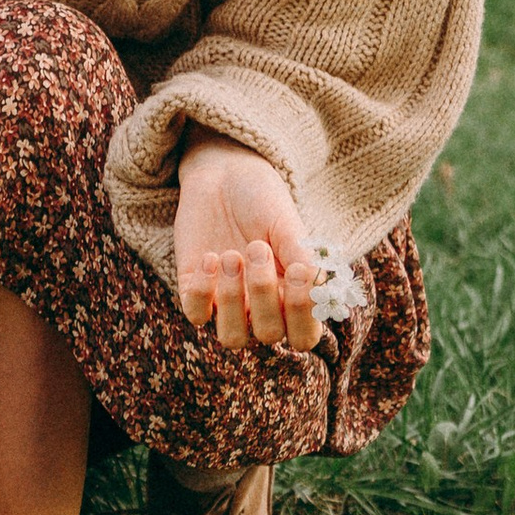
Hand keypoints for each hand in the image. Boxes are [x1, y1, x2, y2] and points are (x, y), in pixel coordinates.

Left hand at [174, 138, 319, 349]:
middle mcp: (261, 308)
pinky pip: (196, 314)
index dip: (302, 313)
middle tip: (256, 247)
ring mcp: (227, 304)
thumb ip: (303, 259)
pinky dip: (203, 291)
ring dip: (233, 299)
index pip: (304, 335)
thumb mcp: (287, 226)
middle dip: (264, 291)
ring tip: (231, 255)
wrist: (223, 176)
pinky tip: (210, 256)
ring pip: (232, 338)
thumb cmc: (263, 203)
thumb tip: (321, 289)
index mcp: (292, 297)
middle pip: (268, 335)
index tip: (299, 270)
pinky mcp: (194, 291)